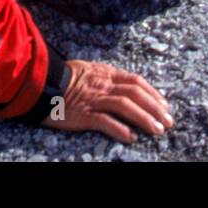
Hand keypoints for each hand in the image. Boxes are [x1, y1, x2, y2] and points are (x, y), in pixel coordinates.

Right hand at [41, 60, 172, 143]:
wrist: (39, 83)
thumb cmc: (61, 78)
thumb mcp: (86, 70)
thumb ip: (105, 76)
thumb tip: (123, 84)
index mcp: (104, 73)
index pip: (135, 80)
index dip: (152, 93)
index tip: (164, 104)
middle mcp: (102, 85)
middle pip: (135, 93)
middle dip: (155, 108)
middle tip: (168, 121)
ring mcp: (92, 99)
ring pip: (124, 106)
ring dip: (144, 118)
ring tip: (157, 130)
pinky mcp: (82, 114)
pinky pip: (104, 121)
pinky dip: (119, 129)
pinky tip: (130, 137)